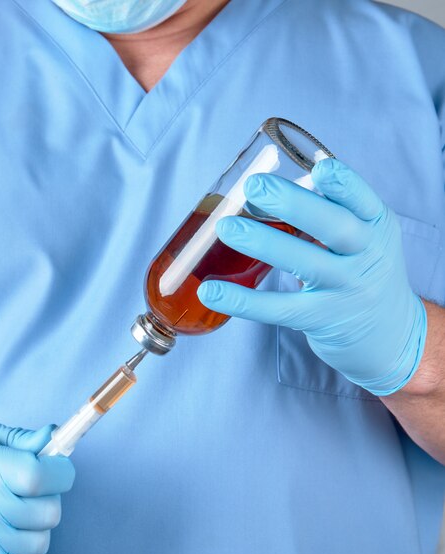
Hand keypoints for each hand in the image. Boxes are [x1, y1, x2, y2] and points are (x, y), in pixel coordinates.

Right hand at [0, 419, 74, 553]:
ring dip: (40, 526)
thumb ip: (18, 437)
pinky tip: (19, 539)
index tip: (56, 465)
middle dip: (52, 495)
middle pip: (47, 511)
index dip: (60, 470)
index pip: (39, 476)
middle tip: (36, 486)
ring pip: (38, 543)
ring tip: (23, 511)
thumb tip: (53, 438)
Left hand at [197, 158, 426, 395]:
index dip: (345, 185)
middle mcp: (367, 256)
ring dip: (263, 243)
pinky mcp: (320, 319)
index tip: (321, 168)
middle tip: (254, 186)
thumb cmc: (361, 271)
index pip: (364, 201)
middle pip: (335, 227)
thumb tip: (260, 191)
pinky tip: (211, 291)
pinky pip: (278, 308)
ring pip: (305, 263)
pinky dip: (242, 300)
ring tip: (226, 227)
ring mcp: (345, 290)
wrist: (392, 335)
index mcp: (375, 226)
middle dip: (294, 204)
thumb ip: (325, 214)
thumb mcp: (362, 238)